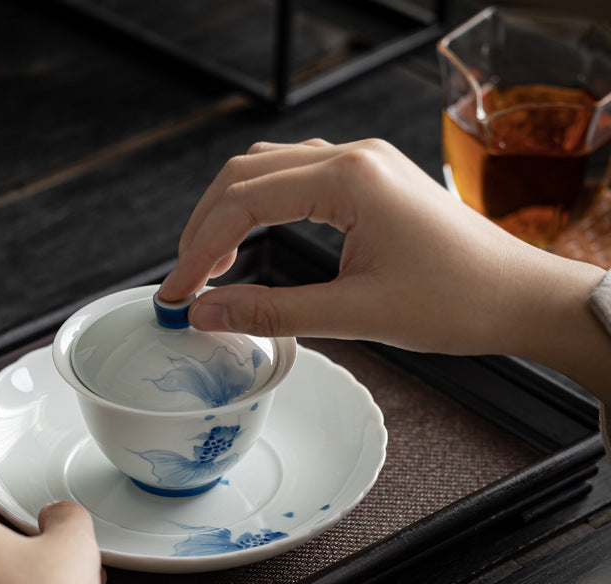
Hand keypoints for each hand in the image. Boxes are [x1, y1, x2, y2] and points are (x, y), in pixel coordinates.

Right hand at [160, 139, 610, 402]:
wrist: (518, 297)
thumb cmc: (457, 301)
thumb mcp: (357, 314)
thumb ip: (273, 314)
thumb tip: (207, 314)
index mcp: (350, 178)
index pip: (244, 202)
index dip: (199, 249)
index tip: (177, 291)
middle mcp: (353, 157)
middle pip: (246, 174)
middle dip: (205, 227)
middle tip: (185, 280)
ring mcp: (363, 164)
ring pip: (268, 170)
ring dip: (230, 213)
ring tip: (210, 264)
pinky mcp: (370, 182)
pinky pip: (297, 179)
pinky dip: (262, 209)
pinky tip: (252, 242)